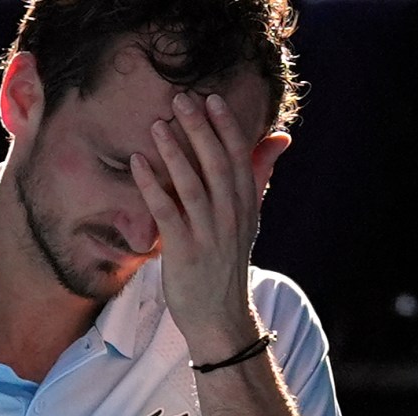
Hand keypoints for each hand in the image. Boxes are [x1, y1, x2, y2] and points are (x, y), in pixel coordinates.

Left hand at [129, 91, 291, 362]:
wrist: (220, 316)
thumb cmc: (227, 261)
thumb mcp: (249, 217)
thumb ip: (258, 174)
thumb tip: (280, 137)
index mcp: (246, 204)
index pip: (240, 157)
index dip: (226, 126)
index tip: (211, 98)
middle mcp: (231, 215)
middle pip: (217, 164)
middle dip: (200, 129)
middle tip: (181, 99)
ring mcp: (208, 234)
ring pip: (192, 185)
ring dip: (175, 152)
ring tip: (158, 124)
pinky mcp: (184, 251)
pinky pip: (166, 212)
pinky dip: (152, 185)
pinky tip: (138, 162)